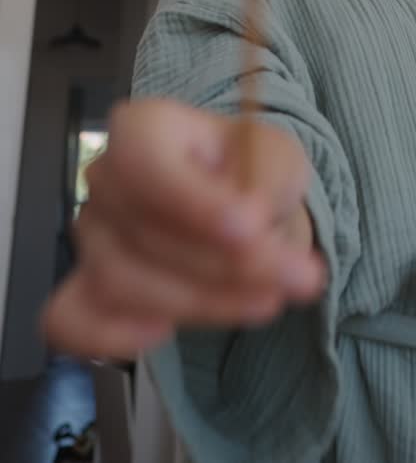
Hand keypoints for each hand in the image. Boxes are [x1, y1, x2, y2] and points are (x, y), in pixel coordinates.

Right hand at [42, 98, 325, 359]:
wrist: (240, 207)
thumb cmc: (249, 172)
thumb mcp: (280, 160)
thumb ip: (271, 180)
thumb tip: (253, 219)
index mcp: (144, 128)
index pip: (143, 160)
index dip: (192, 201)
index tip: (251, 229)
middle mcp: (106, 178)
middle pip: (142, 230)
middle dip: (224, 265)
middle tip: (296, 279)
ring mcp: (90, 236)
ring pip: (121, 280)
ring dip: (201, 302)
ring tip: (266, 300)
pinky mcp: (85, 288)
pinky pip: (71, 320)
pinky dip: (111, 335)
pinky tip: (161, 332)